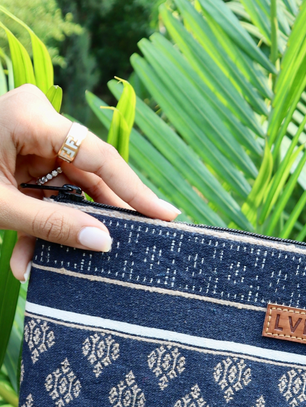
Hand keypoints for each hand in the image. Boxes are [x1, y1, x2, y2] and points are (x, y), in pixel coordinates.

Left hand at [0, 84, 179, 280]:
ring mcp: (27, 142)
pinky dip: (37, 226)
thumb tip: (104, 243)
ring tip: (49, 267)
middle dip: (89, 222)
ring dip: (57, 232)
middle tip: (127, 248)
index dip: (135, 191)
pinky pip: (43, 195)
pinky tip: (28, 259)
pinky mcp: (19, 161)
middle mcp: (37, 124)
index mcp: (33, 118)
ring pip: (64, 192)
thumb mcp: (0, 207)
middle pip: (86, 177)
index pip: (99, 157)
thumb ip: (53, 226)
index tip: (166, 215)